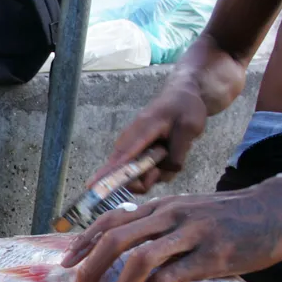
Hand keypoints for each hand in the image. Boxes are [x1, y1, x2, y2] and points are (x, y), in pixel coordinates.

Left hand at [58, 176, 281, 281]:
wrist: (281, 210)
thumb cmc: (233, 217)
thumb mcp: (190, 213)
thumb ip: (163, 227)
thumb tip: (131, 254)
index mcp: (161, 206)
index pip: (110, 220)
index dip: (84, 242)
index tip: (66, 264)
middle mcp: (170, 215)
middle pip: (115, 239)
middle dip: (91, 269)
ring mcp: (191, 233)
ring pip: (139, 260)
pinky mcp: (211, 255)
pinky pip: (170, 279)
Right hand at [87, 84, 207, 193]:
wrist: (183, 94)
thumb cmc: (184, 107)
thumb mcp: (189, 127)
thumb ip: (178, 152)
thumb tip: (165, 172)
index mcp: (141, 131)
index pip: (121, 157)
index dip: (107, 174)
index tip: (92, 186)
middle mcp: (131, 142)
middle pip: (125, 172)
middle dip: (143, 180)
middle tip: (160, 169)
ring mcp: (134, 148)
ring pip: (136, 175)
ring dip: (155, 174)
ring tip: (169, 154)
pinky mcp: (138, 154)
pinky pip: (144, 172)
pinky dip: (158, 169)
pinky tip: (168, 153)